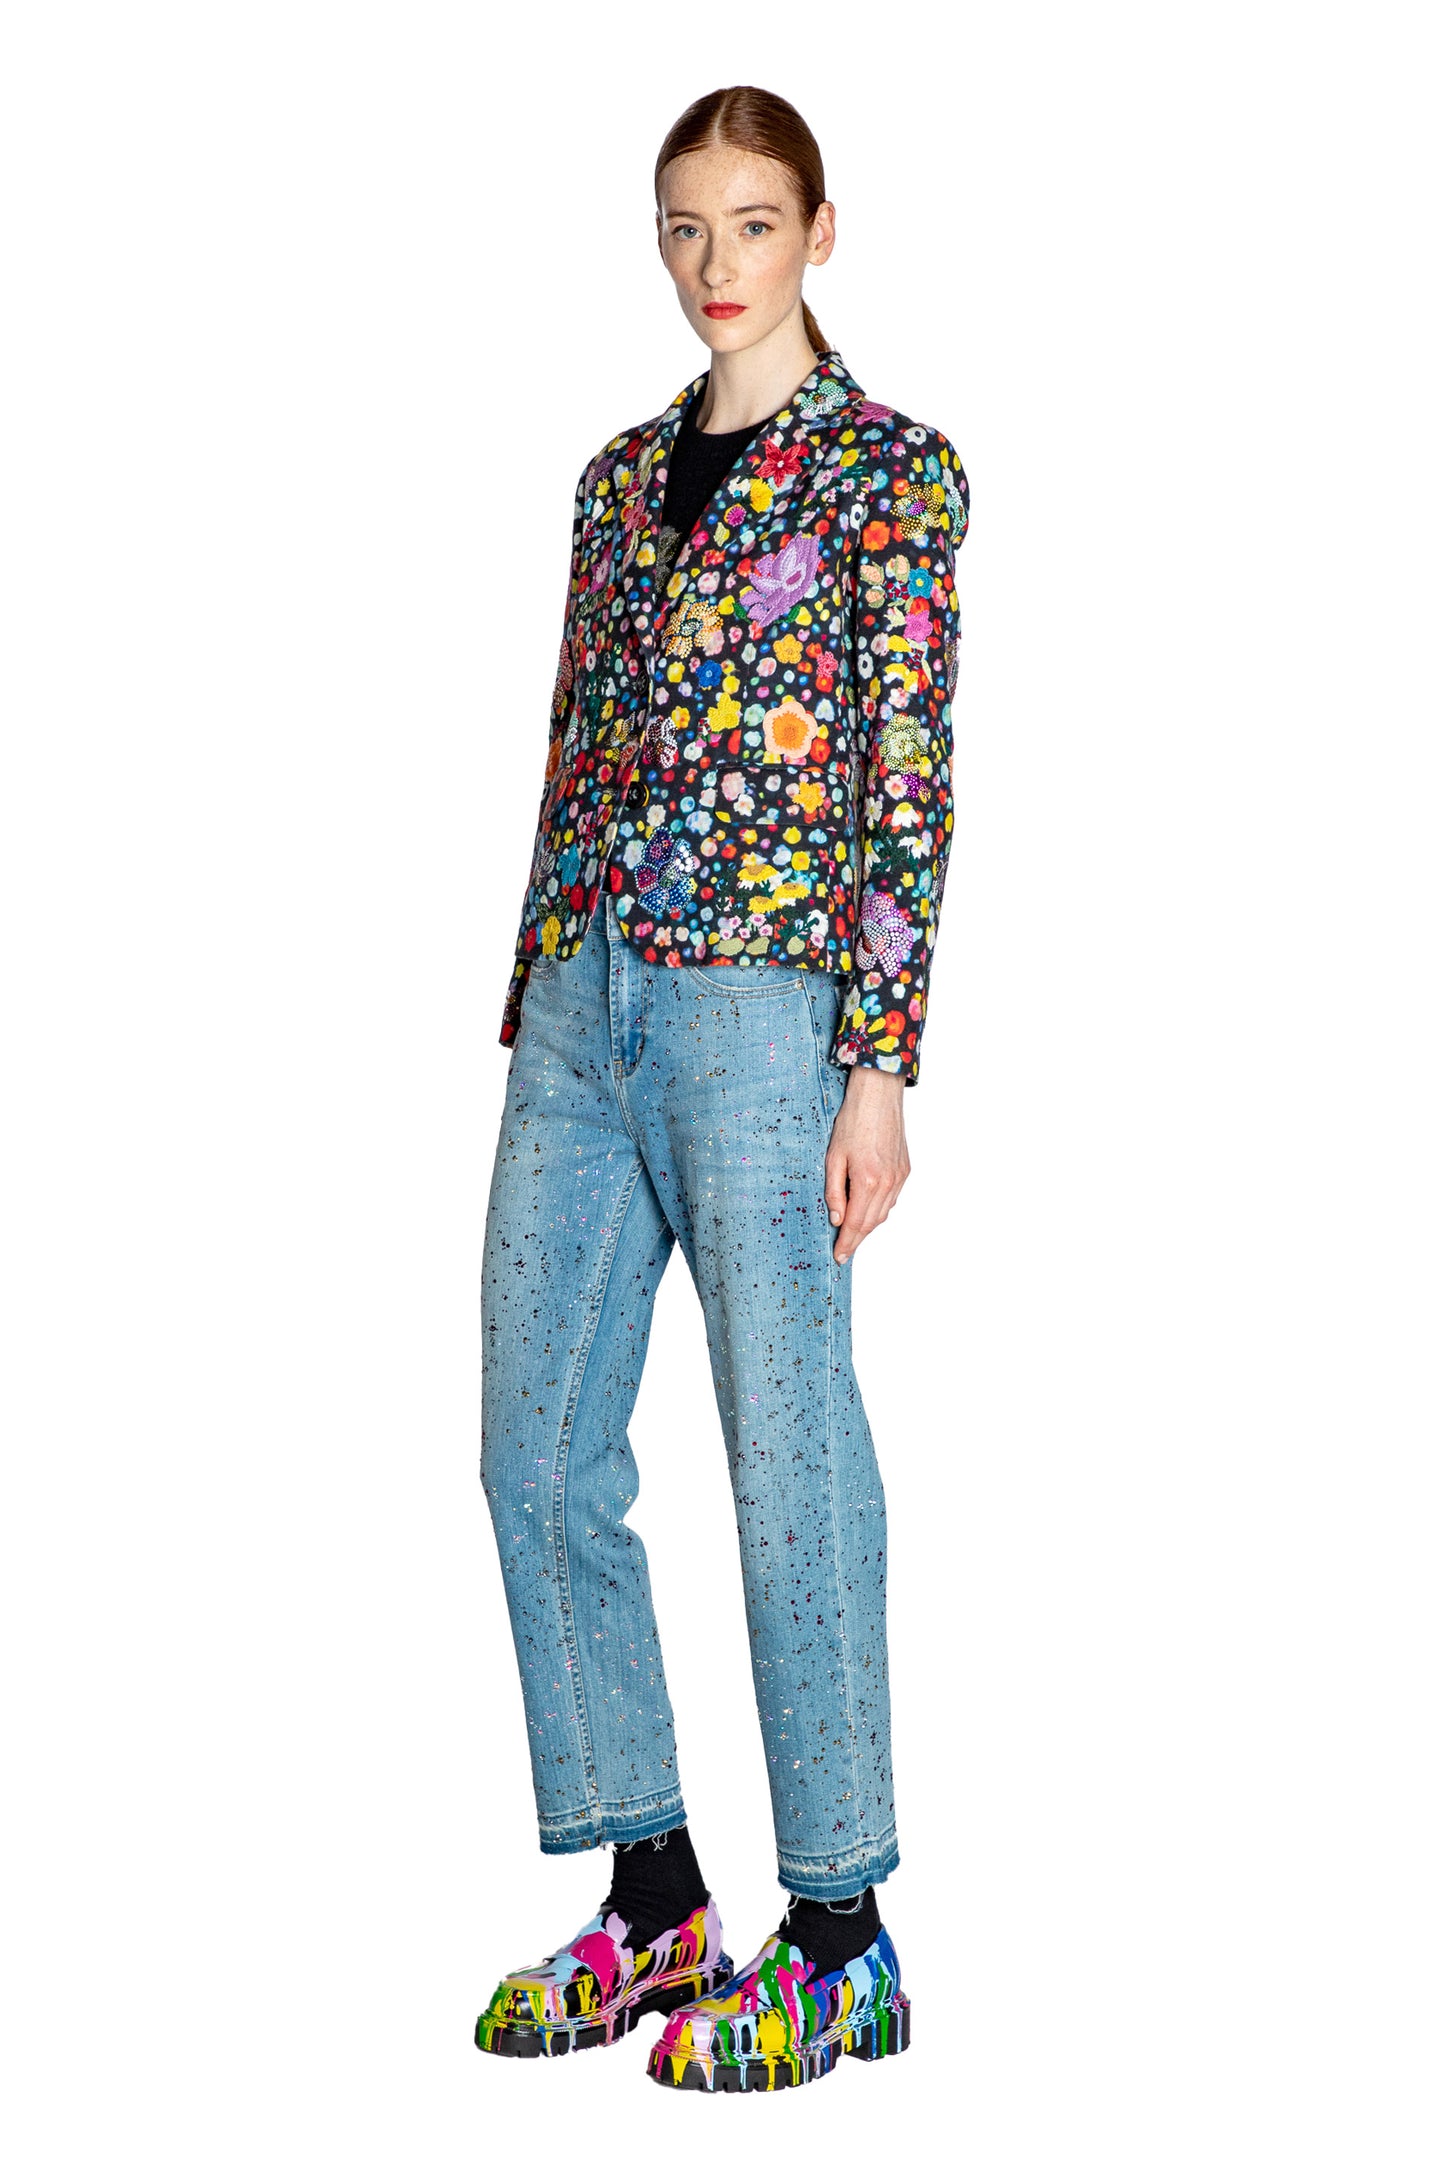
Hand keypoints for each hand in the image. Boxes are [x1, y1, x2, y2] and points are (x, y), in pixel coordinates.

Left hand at [825, 1066, 909, 1261]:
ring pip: (884, 1213)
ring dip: (868, 1227)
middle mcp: (888, 1183)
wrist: (878, 1097)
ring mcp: (900, 1177)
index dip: (846, 1243)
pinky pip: (892, 1199)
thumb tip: (837, 1219)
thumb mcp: (833, 1157)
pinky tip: (867, 1211)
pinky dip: (879, 1210)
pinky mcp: (905, 1170)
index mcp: (868, 1180)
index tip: (839, 1257)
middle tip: (843, 1251)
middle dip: (857, 1240)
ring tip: (852, 1236)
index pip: (856, 1223)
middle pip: (872, 1223)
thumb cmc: (852, 1122)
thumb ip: (834, 1191)